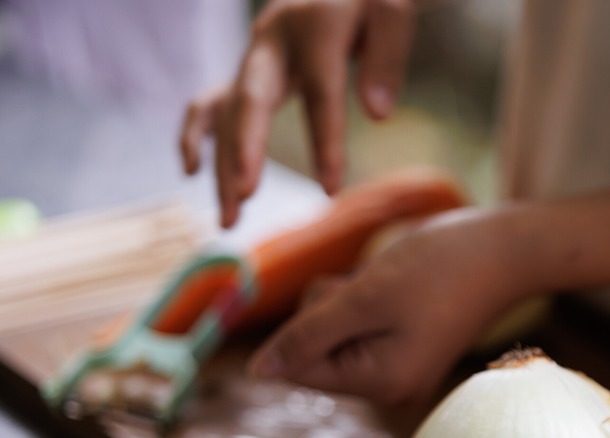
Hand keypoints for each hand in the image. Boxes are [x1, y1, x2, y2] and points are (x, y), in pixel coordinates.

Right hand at [179, 0, 414, 227]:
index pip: (321, 92)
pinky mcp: (247, 71)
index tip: (330, 189)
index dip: (325, 141)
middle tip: (246, 195)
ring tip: (228, 219)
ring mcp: (253, 56)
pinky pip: (211, 102)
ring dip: (222, 163)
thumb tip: (377, 114)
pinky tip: (191, 171)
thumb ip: (387, 57)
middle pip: (252, 99)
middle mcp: (271, 40)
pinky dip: (196, 134)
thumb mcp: (392, 11)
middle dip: (245, 148)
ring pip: (227, 112)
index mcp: (314, 25)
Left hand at [247, 208, 518, 405]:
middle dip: (330, 308)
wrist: (503, 250)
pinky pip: (360, 327)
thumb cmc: (438, 268)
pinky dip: (366, 299)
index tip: (349, 295)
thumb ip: (306, 335)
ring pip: (334, 334)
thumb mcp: (363, 297)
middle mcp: (390, 389)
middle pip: (315, 351)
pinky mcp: (407, 348)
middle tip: (377, 286)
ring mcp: (400, 370)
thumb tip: (257, 373)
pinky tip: (399, 286)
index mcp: (381, 384)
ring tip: (393, 284)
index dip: (307, 322)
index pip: (299, 367)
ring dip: (348, 299)